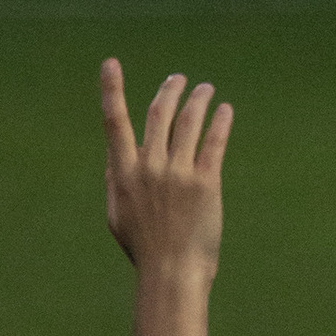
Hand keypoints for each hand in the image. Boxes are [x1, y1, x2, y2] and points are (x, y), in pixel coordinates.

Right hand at [100, 58, 231, 277]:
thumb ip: (114, 182)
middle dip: (169, 90)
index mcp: (123, 174)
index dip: (111, 90)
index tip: (110, 63)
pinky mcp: (206, 181)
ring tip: (206, 90)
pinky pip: (214, 141)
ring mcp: (178, 173)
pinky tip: (225, 111)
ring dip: (198, 99)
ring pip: (189, 122)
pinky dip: (220, 121)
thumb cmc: (143, 248)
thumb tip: (114, 156)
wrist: (173, 272)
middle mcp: (149, 167)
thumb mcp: (117, 216)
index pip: (114, 123)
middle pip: (159, 114)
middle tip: (178, 79)